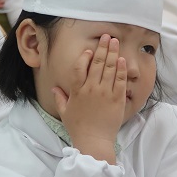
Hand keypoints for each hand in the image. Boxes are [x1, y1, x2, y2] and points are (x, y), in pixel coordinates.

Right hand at [52, 35, 126, 163]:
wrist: (94, 140)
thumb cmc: (78, 127)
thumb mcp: (65, 112)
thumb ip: (60, 98)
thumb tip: (54, 87)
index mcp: (77, 91)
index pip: (79, 68)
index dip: (84, 57)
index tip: (89, 50)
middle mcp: (91, 89)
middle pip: (97, 63)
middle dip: (102, 47)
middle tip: (106, 36)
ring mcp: (105, 92)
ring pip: (110, 68)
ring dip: (113, 52)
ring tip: (115, 42)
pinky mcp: (118, 98)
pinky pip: (120, 79)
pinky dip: (121, 68)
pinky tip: (122, 59)